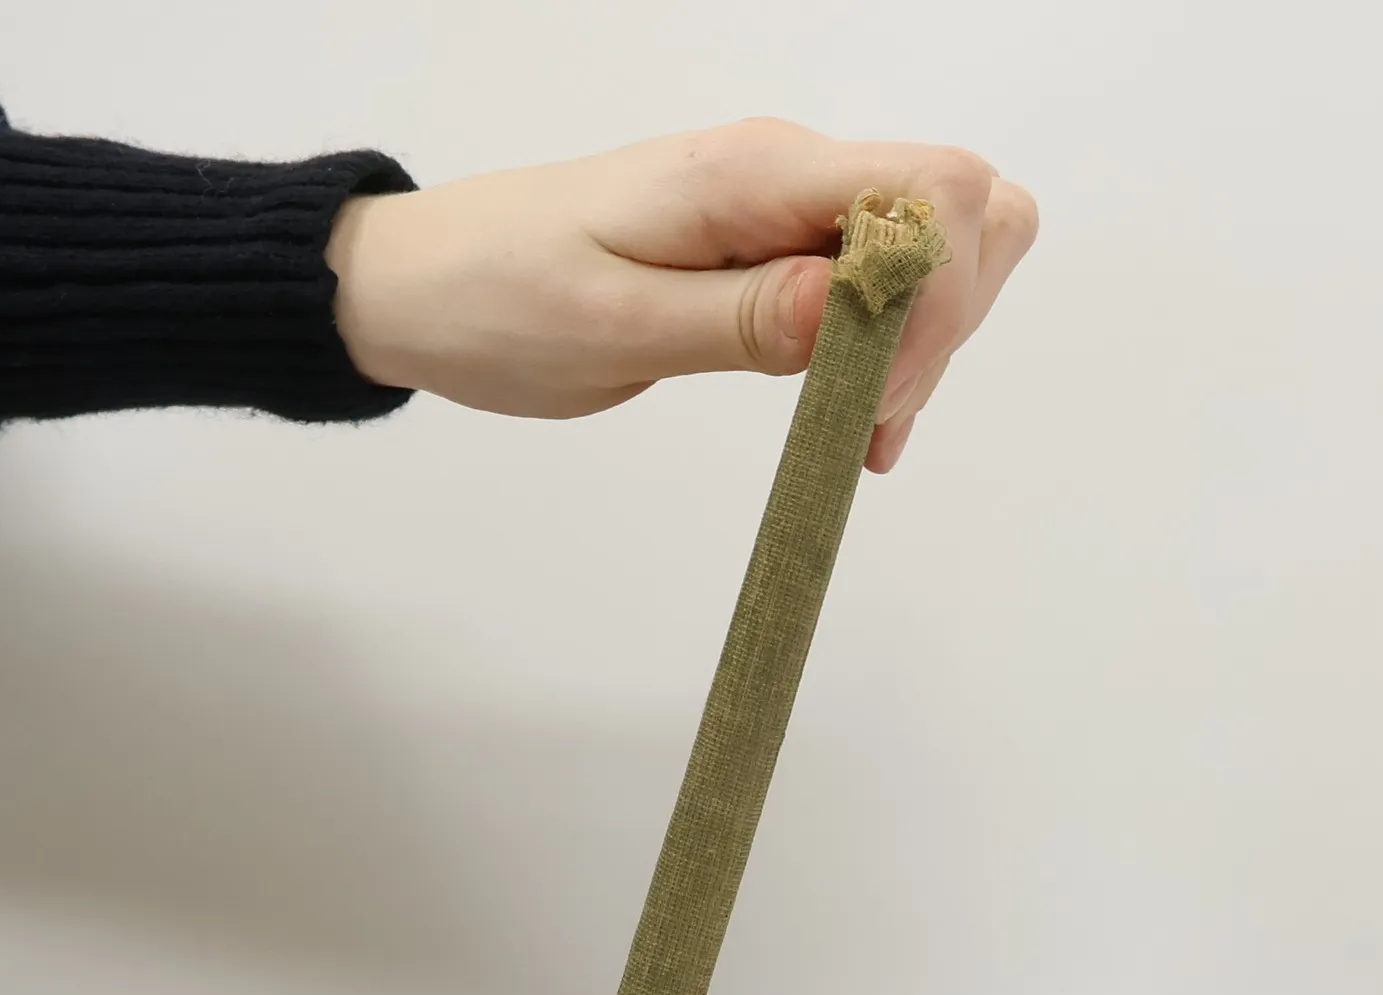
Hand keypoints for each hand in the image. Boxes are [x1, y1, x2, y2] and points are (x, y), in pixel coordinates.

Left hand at [325, 117, 1036, 471]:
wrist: (424, 285)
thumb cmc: (499, 303)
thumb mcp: (611, 328)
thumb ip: (738, 319)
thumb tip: (850, 311)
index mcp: (753, 173)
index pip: (934, 189)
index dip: (944, 296)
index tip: (880, 399)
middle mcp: (784, 172)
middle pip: (958, 210)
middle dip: (947, 322)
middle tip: (870, 423)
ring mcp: (780, 206)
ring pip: (929, 247)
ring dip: (925, 342)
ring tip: (859, 433)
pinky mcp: (766, 247)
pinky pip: (871, 281)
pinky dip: (888, 349)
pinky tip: (852, 421)